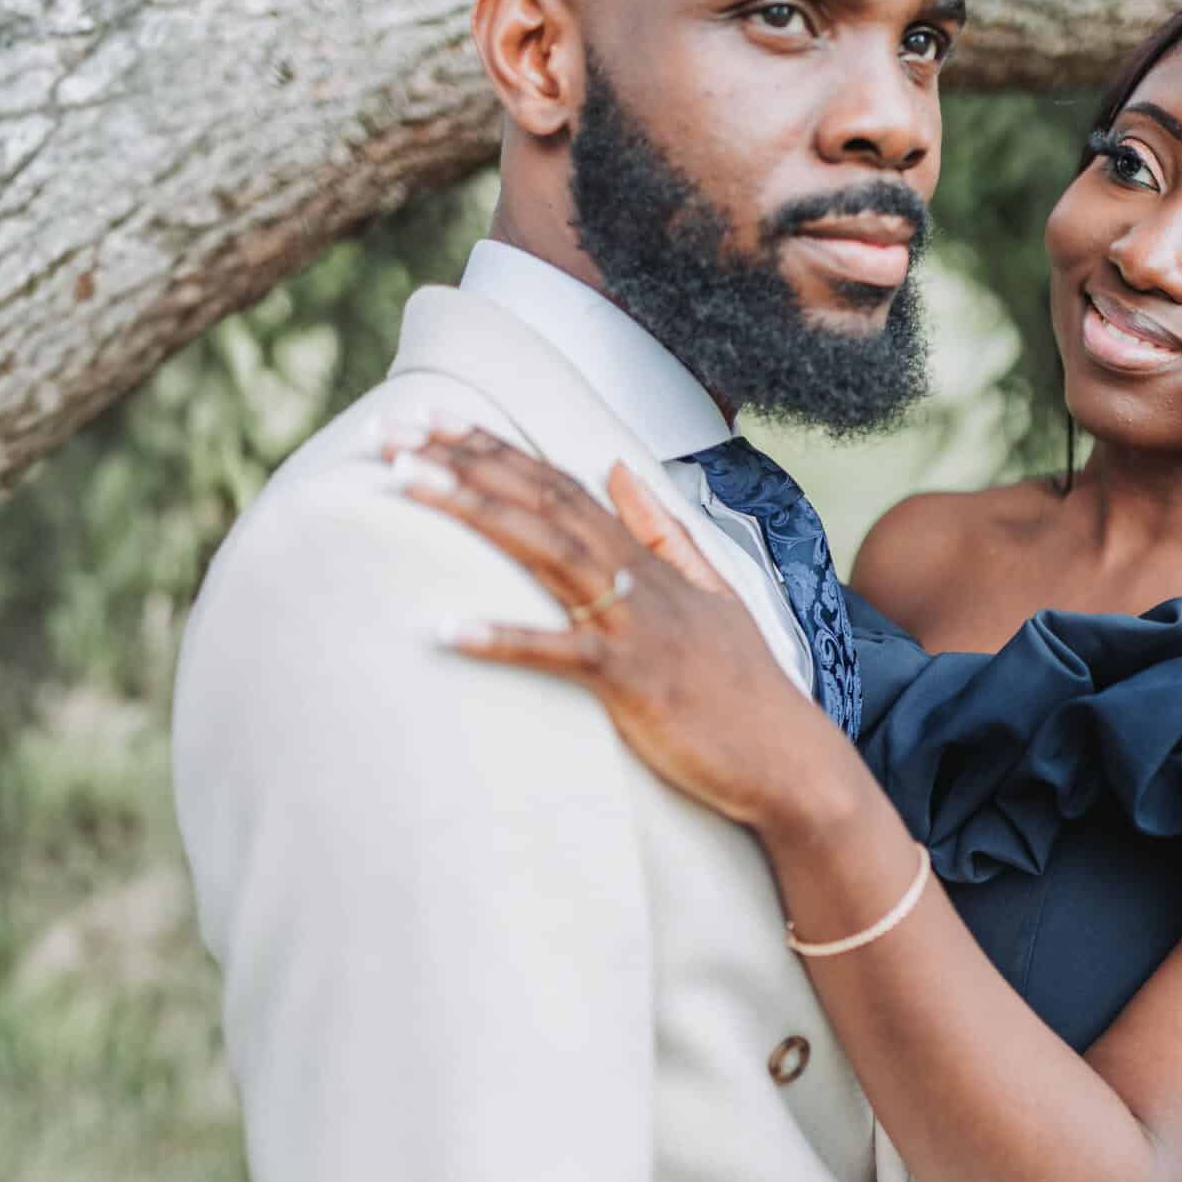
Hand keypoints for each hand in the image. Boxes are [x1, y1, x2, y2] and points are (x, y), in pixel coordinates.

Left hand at [379, 420, 859, 833]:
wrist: (791, 761)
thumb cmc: (744, 689)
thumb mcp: (710, 593)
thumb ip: (661, 529)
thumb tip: (617, 468)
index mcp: (645, 561)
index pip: (559, 485)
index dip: (494, 450)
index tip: (431, 420)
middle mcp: (637, 580)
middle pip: (541, 501)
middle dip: (464, 462)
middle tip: (390, 434)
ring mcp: (636, 627)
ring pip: (545, 552)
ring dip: (474, 512)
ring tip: (406, 485)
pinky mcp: (634, 682)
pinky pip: (560, 654)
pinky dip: (505, 639)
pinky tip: (446, 629)